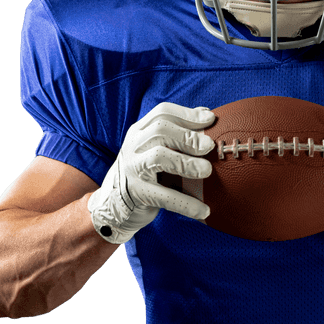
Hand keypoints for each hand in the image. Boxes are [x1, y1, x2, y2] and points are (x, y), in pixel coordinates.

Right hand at [88, 102, 215, 243]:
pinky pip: (164, 196)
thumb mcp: (153, 147)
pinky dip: (186, 204)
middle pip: (160, 130)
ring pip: (159, 158)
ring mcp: (133, 168)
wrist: (112, 203)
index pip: (162, 113)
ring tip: (207, 171)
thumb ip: (175, 132)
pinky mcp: (137, 193)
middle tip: (209, 146)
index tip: (210, 119)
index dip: (188, 115)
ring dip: (186, 162)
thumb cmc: (143, 172)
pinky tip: (204, 211)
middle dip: (187, 136)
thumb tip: (205, 114)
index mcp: (139, 131)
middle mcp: (134, 146)